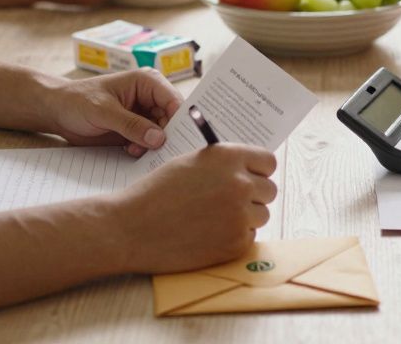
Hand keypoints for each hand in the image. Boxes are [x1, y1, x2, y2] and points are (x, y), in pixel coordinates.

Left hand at [50, 69, 181, 156]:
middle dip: (167, 136)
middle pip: (172, 119)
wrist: (58, 112)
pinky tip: (130, 150)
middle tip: (159, 152)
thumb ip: (131, 125)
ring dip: (153, 145)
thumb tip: (159, 139)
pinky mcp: (136, 130)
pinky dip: (144, 150)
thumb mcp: (104, 111)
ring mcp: (144, 115)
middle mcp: (150, 98)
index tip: (182, 139)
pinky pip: (150, 143)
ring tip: (135, 149)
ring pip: (163, 133)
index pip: (174, 101)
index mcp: (147, 82)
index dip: (181, 119)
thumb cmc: (78, 101)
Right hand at [108, 144, 277, 273]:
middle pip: (270, 189)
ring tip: (213, 219)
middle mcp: (240, 183)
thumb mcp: (190, 163)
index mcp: (228, 157)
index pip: (268, 161)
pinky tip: (207, 234)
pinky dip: (233, 237)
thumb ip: (222, 163)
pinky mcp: (236, 243)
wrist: (130, 228)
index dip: (258, 170)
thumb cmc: (155, 193)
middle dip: (254, 195)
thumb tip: (247, 169)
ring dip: (245, 217)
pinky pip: (249, 236)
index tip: (251, 176)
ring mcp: (240, 215)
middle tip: (231, 201)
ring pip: (262, 215)